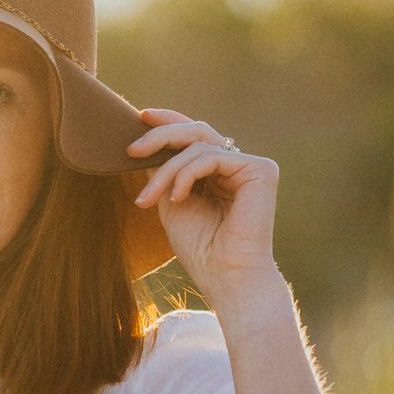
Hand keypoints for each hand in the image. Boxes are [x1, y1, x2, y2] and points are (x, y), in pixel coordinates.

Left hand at [128, 106, 281, 307]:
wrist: (225, 276)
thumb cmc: (201, 248)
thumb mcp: (171, 201)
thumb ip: (164, 171)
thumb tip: (144, 142)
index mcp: (220, 172)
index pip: (194, 136)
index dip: (169, 122)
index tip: (140, 116)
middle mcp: (237, 165)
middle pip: (196, 131)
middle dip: (161, 136)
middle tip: (132, 149)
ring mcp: (251, 166)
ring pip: (198, 145)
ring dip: (166, 170)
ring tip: (148, 198)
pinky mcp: (261, 169)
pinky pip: (211, 156)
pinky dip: (186, 174)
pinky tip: (178, 198)